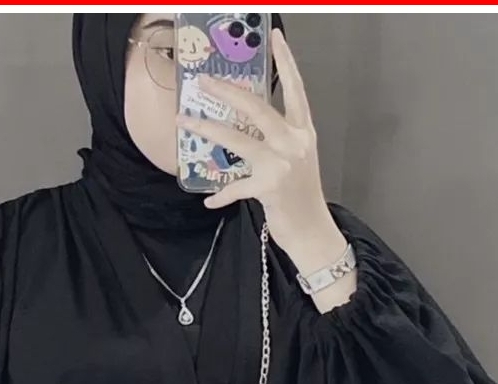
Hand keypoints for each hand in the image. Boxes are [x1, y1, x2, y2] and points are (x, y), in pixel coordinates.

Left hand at [176, 29, 339, 257]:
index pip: (296, 90)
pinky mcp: (269, 187)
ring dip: (207, 130)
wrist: (313, 231)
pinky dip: (221, 195)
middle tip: (204, 82)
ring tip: (184, 122)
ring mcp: (282, 164)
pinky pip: (235, 187)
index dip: (286, 63)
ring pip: (237, 139)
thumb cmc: (302, 197)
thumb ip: (278, 141)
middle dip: (227, 92)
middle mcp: (294, 142)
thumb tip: (245, 127)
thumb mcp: (296, 161)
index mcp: (303, 132)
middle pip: (257, 107)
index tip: (276, 38)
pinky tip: (209, 200)